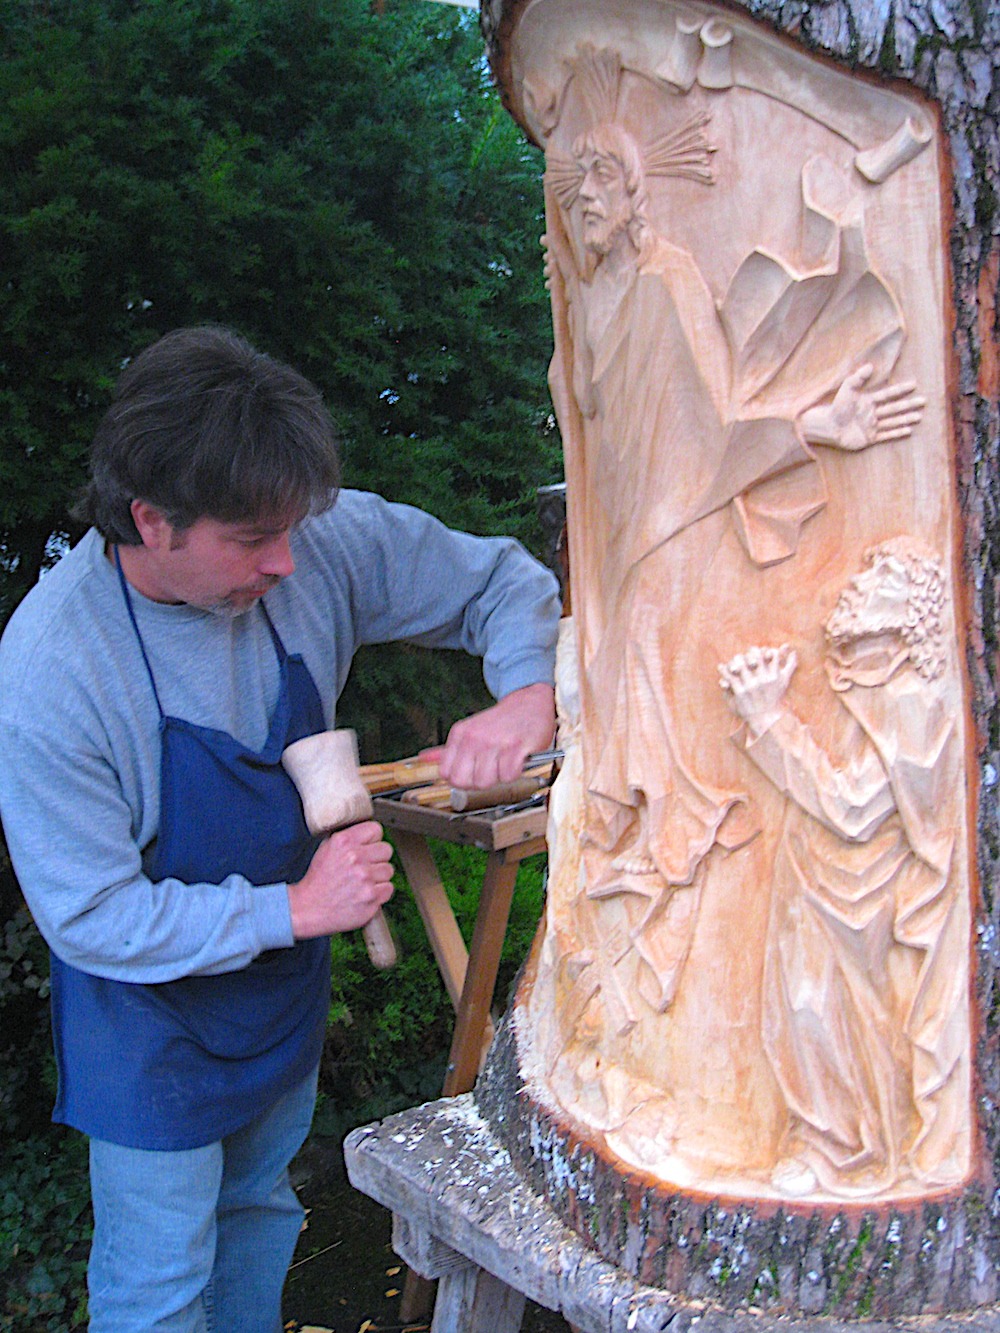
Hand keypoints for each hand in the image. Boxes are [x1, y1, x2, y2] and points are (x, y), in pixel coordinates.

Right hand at [287, 821, 393, 939]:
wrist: (308, 908)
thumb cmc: (318, 880)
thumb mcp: (326, 848)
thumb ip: (348, 838)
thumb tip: (368, 834)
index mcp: (343, 841)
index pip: (376, 830)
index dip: (372, 840)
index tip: (368, 848)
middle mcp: (355, 857)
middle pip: (386, 849)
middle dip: (378, 859)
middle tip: (365, 868)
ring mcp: (365, 878)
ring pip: (389, 870)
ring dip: (379, 877)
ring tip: (363, 883)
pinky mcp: (371, 896)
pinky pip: (389, 888)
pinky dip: (380, 893)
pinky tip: (366, 894)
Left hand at [421, 682, 555, 789]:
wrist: (529, 702)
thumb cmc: (501, 722)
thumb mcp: (470, 731)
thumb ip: (448, 749)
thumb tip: (424, 758)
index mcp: (460, 734)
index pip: (446, 773)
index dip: (461, 779)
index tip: (473, 773)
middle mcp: (475, 737)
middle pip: (464, 782)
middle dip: (477, 783)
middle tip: (490, 771)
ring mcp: (495, 742)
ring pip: (486, 782)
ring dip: (498, 777)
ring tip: (504, 762)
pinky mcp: (516, 747)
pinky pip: (509, 776)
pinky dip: (515, 772)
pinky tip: (516, 759)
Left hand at [719, 644, 796, 734]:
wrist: (766, 719)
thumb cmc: (775, 698)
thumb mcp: (785, 680)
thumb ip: (790, 663)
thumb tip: (789, 646)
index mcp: (774, 675)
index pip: (769, 654)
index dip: (764, 650)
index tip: (760, 652)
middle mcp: (763, 679)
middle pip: (754, 657)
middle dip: (749, 654)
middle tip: (745, 656)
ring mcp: (751, 685)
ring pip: (740, 665)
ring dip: (736, 661)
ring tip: (733, 662)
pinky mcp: (740, 692)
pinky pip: (730, 678)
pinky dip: (724, 670)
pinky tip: (721, 666)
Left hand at [801, 363, 925, 451]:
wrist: (827, 427)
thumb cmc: (835, 408)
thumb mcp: (846, 389)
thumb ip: (857, 378)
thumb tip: (870, 366)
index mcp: (868, 401)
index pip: (888, 394)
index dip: (900, 389)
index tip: (914, 384)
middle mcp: (872, 413)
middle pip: (894, 408)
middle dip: (909, 405)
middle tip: (924, 401)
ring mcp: (871, 426)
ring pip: (892, 421)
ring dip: (906, 419)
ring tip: (919, 416)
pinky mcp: (869, 438)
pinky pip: (886, 435)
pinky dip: (897, 433)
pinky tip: (908, 430)